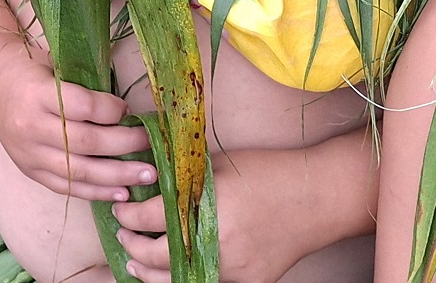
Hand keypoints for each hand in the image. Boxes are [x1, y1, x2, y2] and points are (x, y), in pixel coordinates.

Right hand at [0, 38, 157, 201]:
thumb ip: (83, 87)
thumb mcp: (54, 65)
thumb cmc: (30, 69)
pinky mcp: (29, 170)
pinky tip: (120, 193)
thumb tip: (125, 111)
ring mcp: (29, 153)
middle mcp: (31, 126)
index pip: (83, 107)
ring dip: (117, 176)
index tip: (130, 110)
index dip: (112, 110)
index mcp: (37, 93)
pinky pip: (66, 186)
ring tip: (146, 175)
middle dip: (125, 145)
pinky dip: (95, 192)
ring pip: (79, 170)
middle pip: (86, 142)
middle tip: (151, 144)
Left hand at [113, 136, 375, 282]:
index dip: (128, 213)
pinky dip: (183, 278)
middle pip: (155, 255)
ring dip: (149, 272)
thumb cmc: (266, 172)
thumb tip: (143, 177)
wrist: (315, 198)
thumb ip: (181, 176)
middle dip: (132, 245)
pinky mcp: (247, 282)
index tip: (120, 207)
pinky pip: (205, 282)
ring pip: (176, 279)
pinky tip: (170, 270)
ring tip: (135, 263)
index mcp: (207, 205)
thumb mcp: (218, 164)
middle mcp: (218, 241)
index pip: (149, 217)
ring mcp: (234, 268)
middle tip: (123, 234)